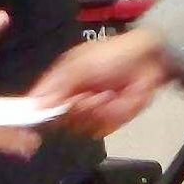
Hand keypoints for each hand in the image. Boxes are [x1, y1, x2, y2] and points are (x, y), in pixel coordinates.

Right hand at [28, 28, 174, 136]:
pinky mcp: (109, 120)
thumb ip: (58, 84)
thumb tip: (35, 103)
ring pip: (82, 126)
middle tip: (90, 95)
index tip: (38, 118)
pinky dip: (113, 115)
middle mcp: (72, 98)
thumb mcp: (80, 64)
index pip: (40, 102)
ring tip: (109, 94)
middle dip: (78, 109)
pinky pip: (103, 128)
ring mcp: (90, 111)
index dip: (37, 112)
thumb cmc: (112, 55)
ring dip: (98, 111)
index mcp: (61, 82)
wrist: (149, 61)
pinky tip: (119, 101)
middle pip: (60, 120)